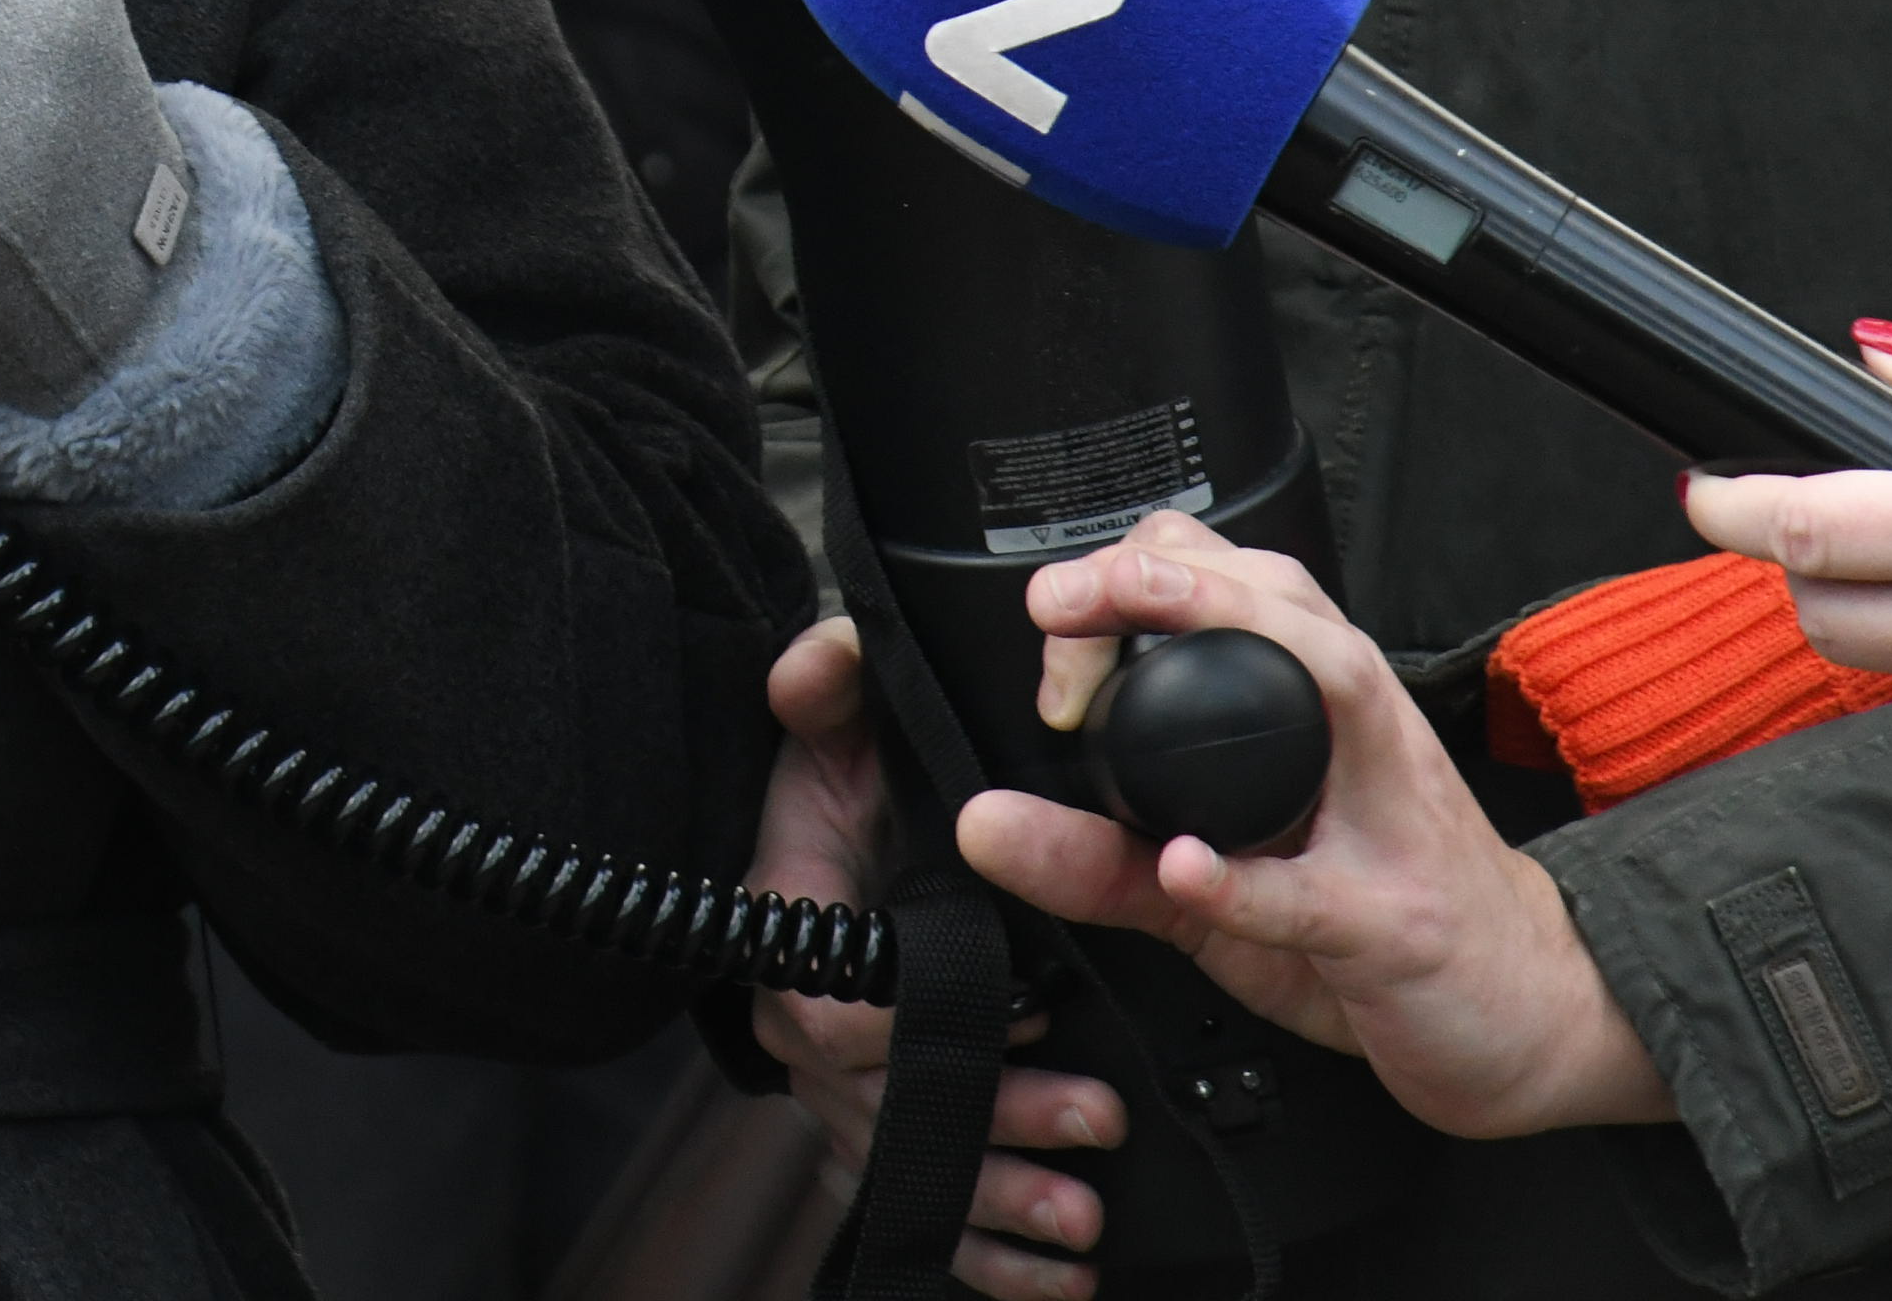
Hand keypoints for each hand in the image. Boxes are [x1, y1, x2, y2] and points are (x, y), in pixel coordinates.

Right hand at [743, 620, 1131, 1300]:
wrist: (822, 854)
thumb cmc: (832, 794)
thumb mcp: (834, 727)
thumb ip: (829, 685)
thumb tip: (829, 652)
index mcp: (793, 931)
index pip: (829, 1006)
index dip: (917, 1026)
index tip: (1014, 1017)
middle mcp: (805, 1028)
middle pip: (890, 1103)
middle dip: (999, 1127)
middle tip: (1097, 1120)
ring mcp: (839, 1090)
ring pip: (912, 1166)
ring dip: (1001, 1200)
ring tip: (1084, 1214)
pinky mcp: (878, 1129)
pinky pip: (919, 1205)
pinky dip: (989, 1254)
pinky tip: (1059, 1272)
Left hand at [960, 518, 1667, 1143]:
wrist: (1533, 1018)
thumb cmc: (1383, 925)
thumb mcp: (1219, 889)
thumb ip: (1102, 855)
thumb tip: (983, 823)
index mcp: (1322, 713)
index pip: (1235, 585)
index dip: (1133, 579)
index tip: (1053, 618)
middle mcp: (1365, 740)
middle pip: (1287, 603)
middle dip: (1164, 576)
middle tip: (1060, 600)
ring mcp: (1392, 825)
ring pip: (1335, 692)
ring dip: (1229, 642)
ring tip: (1121, 648)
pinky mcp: (1399, 926)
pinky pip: (1321, 894)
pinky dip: (1248, 879)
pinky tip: (1184, 865)